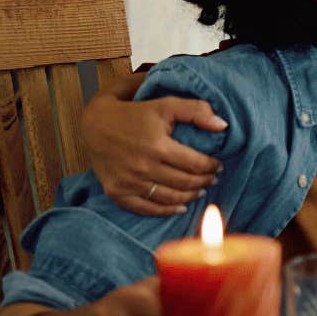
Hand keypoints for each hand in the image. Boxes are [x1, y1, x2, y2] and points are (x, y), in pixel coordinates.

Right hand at [83, 71, 227, 216]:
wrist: (93, 124)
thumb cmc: (133, 113)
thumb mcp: (165, 104)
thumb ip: (196, 111)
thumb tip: (223, 125)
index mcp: (157, 146)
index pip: (195, 164)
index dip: (211, 166)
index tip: (219, 165)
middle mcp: (143, 167)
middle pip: (185, 182)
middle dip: (204, 181)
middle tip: (213, 178)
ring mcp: (129, 182)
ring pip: (169, 198)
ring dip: (189, 196)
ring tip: (201, 190)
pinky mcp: (116, 191)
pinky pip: (145, 208)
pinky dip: (165, 211)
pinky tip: (179, 208)